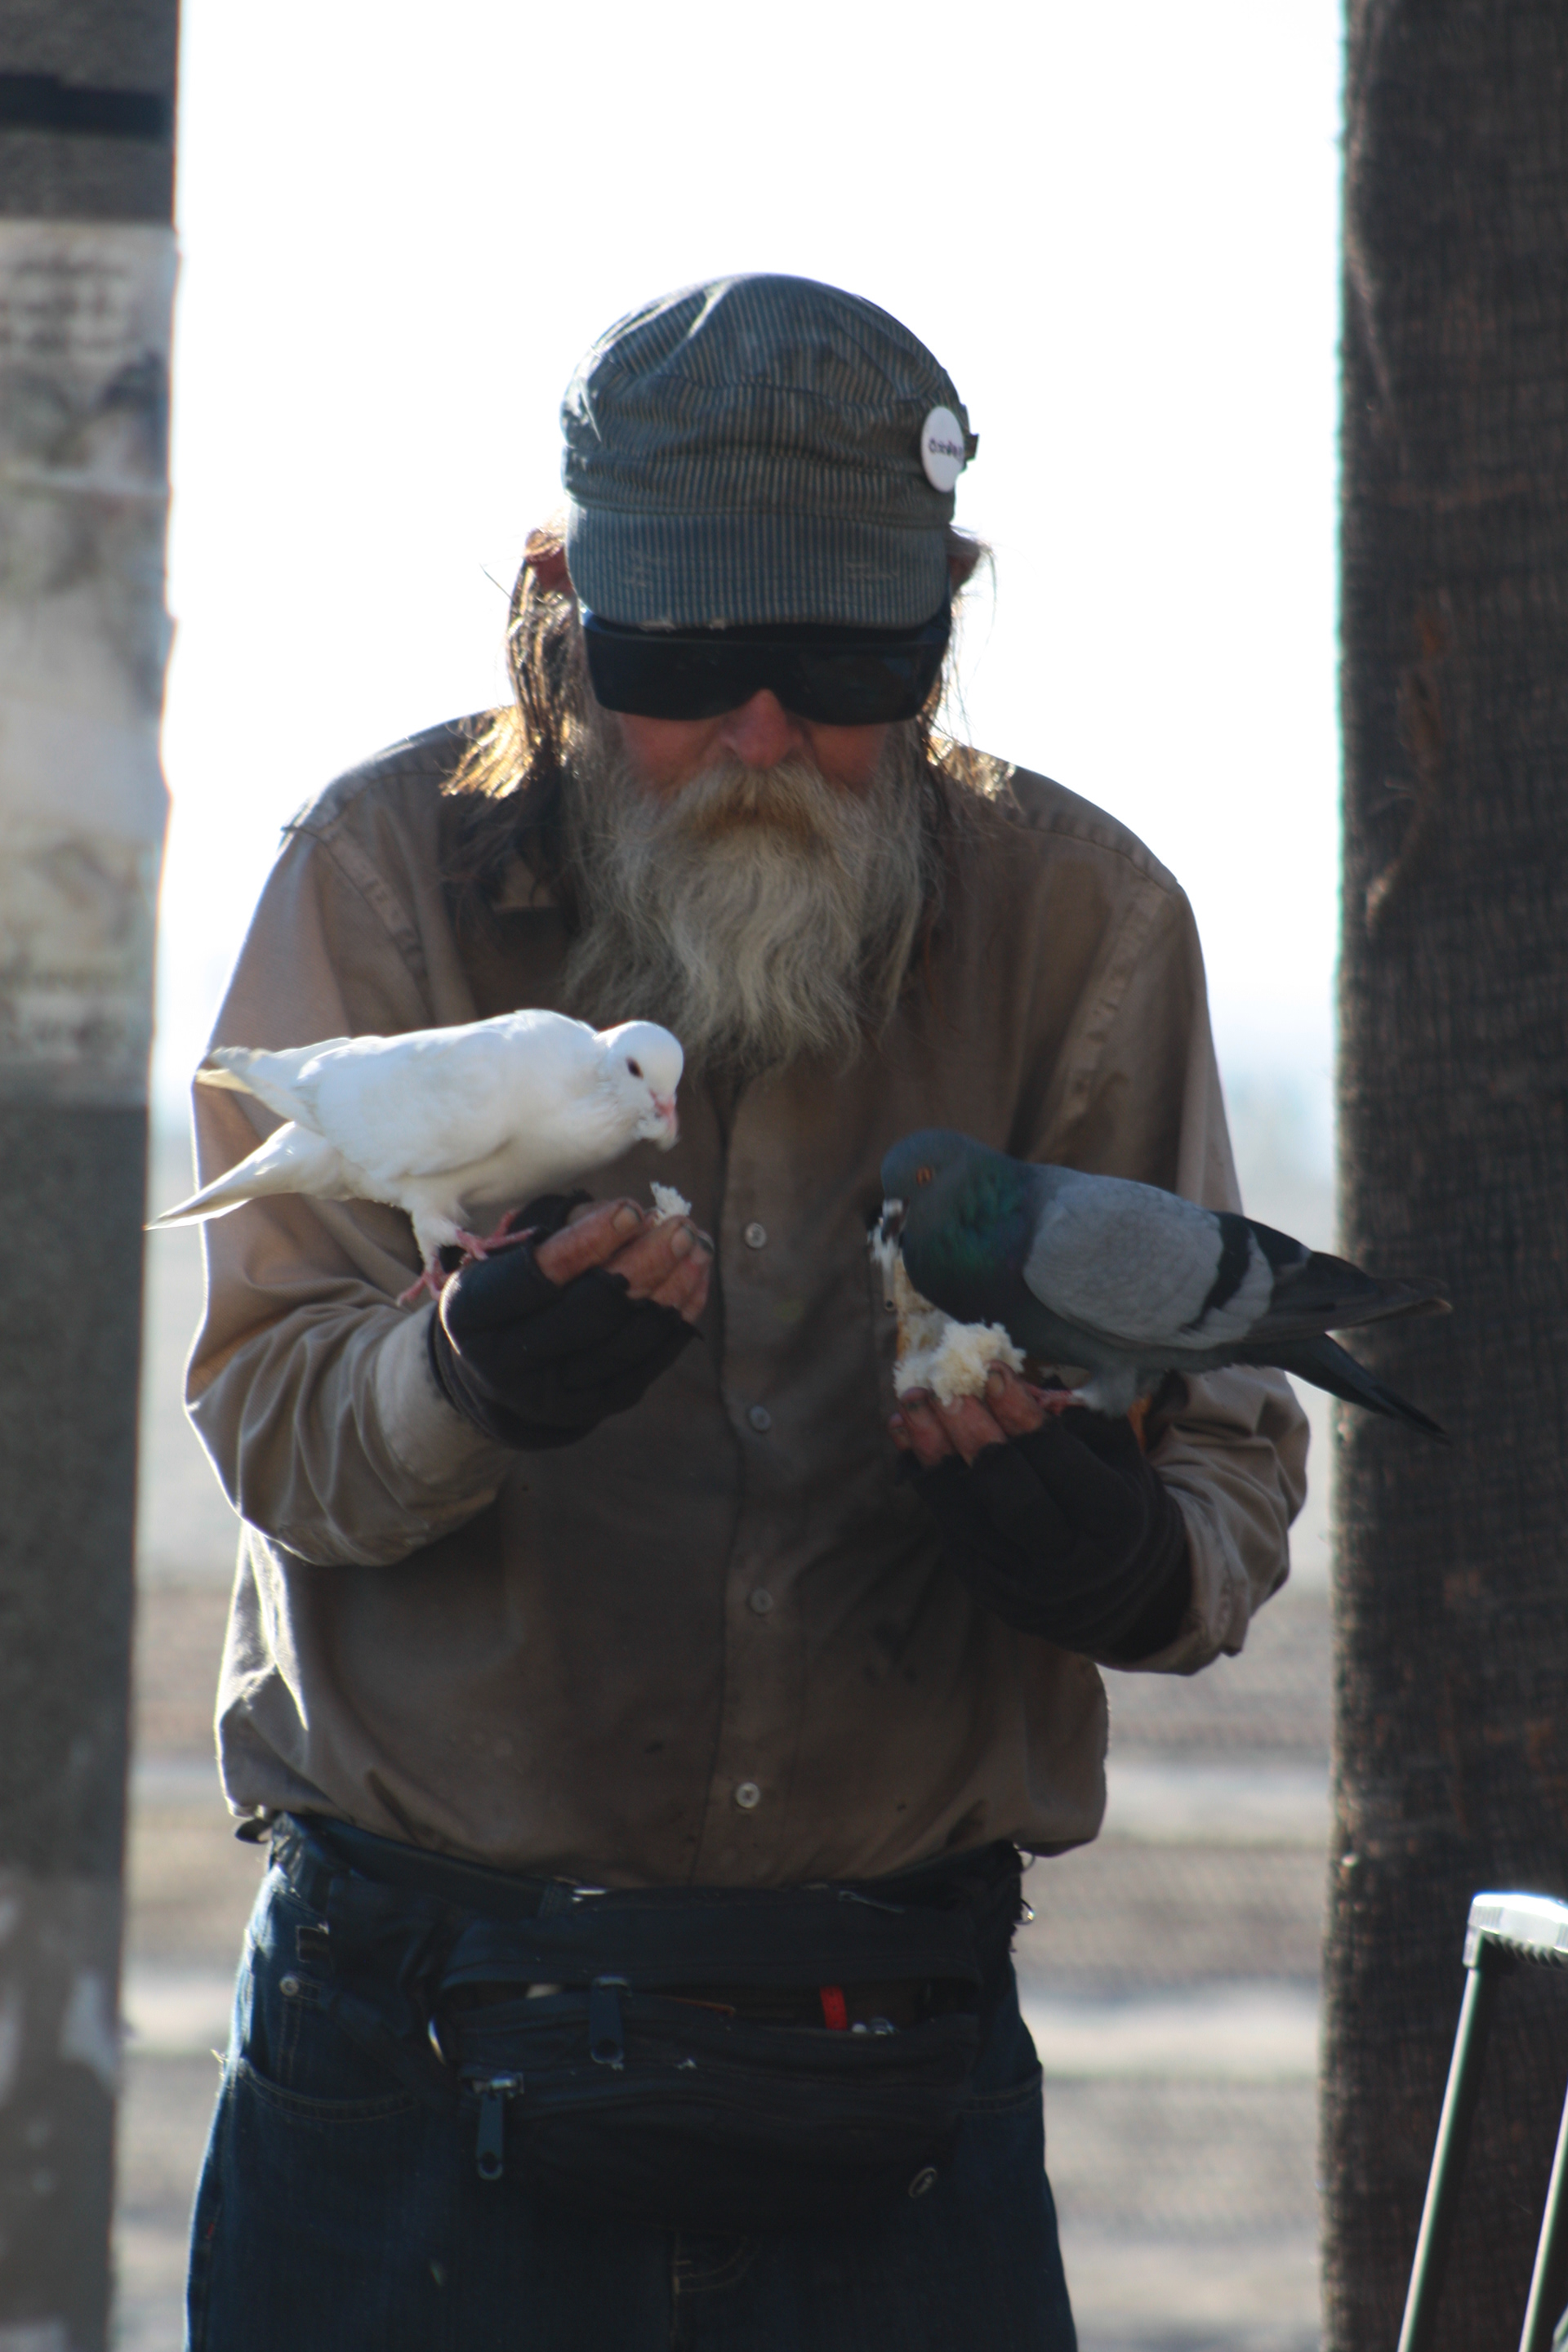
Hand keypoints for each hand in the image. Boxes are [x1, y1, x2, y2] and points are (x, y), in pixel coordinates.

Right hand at [428, 1196, 711, 1448]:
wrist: (496, 1368)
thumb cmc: (509, 1286)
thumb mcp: (513, 1250)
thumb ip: (566, 1228)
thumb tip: (638, 1220)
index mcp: (471, 1313)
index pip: (538, 1276)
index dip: (589, 1242)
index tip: (634, 1209)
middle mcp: (503, 1364)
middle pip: (591, 1311)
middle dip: (645, 1263)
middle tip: (681, 1226)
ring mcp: (548, 1395)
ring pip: (627, 1340)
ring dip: (672, 1288)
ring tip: (698, 1247)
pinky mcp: (589, 1410)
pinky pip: (646, 1363)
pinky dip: (677, 1318)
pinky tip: (695, 1280)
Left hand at [891, 1365, 1190, 1658]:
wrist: (1110, 1587)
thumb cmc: (1113, 1498)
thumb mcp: (1117, 1455)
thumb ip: (1081, 1419)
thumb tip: (1028, 1386)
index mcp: (1114, 1522)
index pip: (1061, 1463)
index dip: (1023, 1417)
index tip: (993, 1371)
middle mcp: (1069, 1561)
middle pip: (1011, 1495)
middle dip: (974, 1435)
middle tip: (944, 1387)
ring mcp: (1022, 1579)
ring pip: (967, 1512)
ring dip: (933, 1451)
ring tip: (912, 1402)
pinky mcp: (984, 1583)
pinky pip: (946, 1522)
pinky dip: (925, 1473)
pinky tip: (904, 1432)